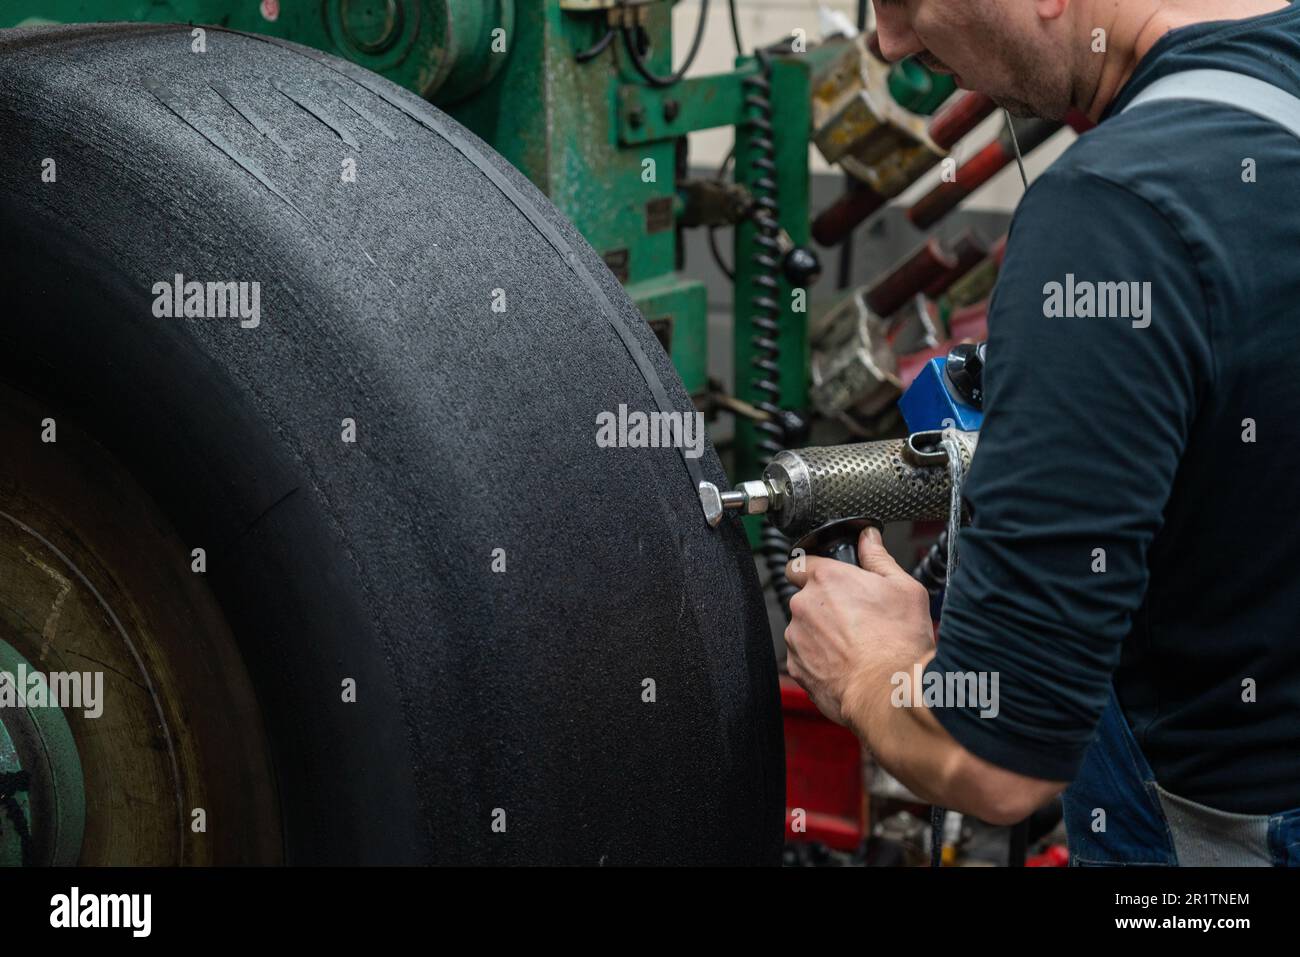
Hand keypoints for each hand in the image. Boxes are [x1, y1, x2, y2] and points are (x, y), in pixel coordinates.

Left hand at [784, 526, 935, 728]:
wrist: (889, 692)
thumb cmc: (899, 642)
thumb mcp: (903, 588)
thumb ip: (878, 557)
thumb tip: (868, 538)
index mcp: (826, 579)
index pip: (799, 563)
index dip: (813, 570)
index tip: (828, 581)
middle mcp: (804, 605)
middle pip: (805, 599)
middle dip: (824, 606)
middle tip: (855, 619)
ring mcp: (797, 638)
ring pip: (803, 629)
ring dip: (821, 634)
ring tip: (854, 646)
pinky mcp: (796, 667)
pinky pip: (804, 657)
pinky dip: (820, 660)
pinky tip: (847, 665)